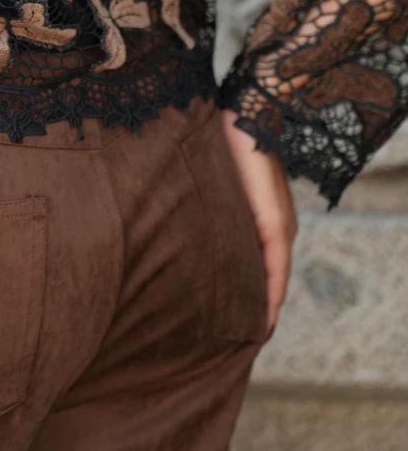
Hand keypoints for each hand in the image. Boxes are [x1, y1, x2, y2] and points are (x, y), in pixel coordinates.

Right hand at [222, 110, 297, 339]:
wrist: (248, 113)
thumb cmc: (220, 140)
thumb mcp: (210, 179)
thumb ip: (201, 204)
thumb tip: (171, 226)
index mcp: (258, 214)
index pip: (255, 262)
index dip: (246, 291)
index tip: (230, 321)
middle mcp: (275, 223)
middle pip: (265, 276)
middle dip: (250, 305)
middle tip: (233, 337)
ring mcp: (279, 223)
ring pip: (271, 276)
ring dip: (258, 304)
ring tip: (245, 335)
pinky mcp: (275, 222)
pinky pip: (275, 267)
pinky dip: (268, 293)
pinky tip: (262, 317)